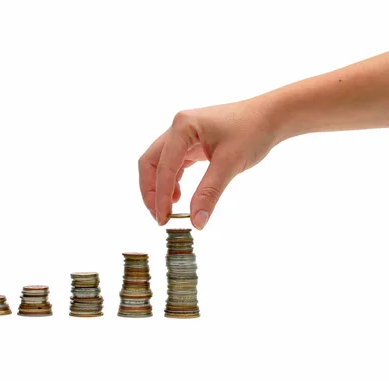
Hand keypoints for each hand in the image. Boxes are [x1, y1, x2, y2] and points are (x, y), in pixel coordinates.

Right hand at [138, 98, 280, 228]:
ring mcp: (183, 134)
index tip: (163, 219)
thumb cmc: (253, 132)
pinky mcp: (191, 142)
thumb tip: (196, 222)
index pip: (163, 167)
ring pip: (158, 163)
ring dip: (159, 187)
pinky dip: (172, 181)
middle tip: (159, 216)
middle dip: (151, 191)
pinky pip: (172, 163)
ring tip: (168, 210)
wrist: (272, 116)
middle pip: (150, 162)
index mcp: (182, 127)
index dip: (160, 196)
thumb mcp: (230, 164)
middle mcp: (177, 127)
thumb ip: (209, 193)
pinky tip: (179, 197)